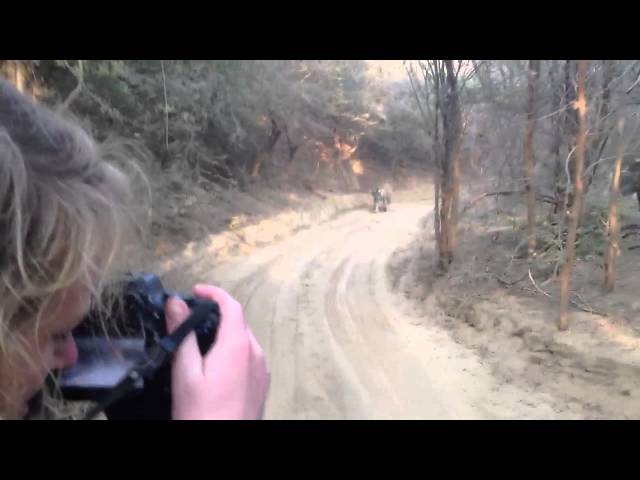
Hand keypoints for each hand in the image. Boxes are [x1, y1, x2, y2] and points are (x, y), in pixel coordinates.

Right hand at [165, 284, 269, 419]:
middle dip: (217, 314)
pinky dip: (233, 350)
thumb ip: (183, 335)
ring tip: (200, 341)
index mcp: (239, 345)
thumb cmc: (201, 412)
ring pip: (245, 340)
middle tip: (190, 318)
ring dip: (225, 333)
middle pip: (239, 322)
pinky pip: (249, 357)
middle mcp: (256, 353)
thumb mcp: (185, 373)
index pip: (232, 305)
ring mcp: (262, 370)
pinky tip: (215, 365)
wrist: (224, 448)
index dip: (214, 293)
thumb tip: (175, 302)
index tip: (195, 291)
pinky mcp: (262, 385)